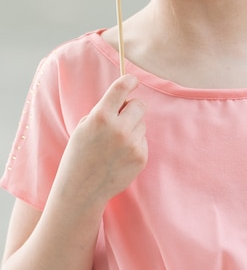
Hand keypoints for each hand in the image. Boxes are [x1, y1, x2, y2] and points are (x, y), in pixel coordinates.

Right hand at [54, 74, 147, 208]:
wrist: (81, 189)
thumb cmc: (80, 154)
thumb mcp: (84, 127)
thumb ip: (104, 111)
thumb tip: (125, 100)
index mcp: (101, 117)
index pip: (121, 88)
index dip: (129, 80)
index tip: (132, 80)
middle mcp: (119, 129)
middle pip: (139, 105)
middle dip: (132, 107)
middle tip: (121, 117)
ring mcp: (132, 144)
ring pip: (142, 123)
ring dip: (132, 128)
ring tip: (115, 144)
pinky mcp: (141, 157)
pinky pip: (143, 140)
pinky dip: (134, 144)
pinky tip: (119, 156)